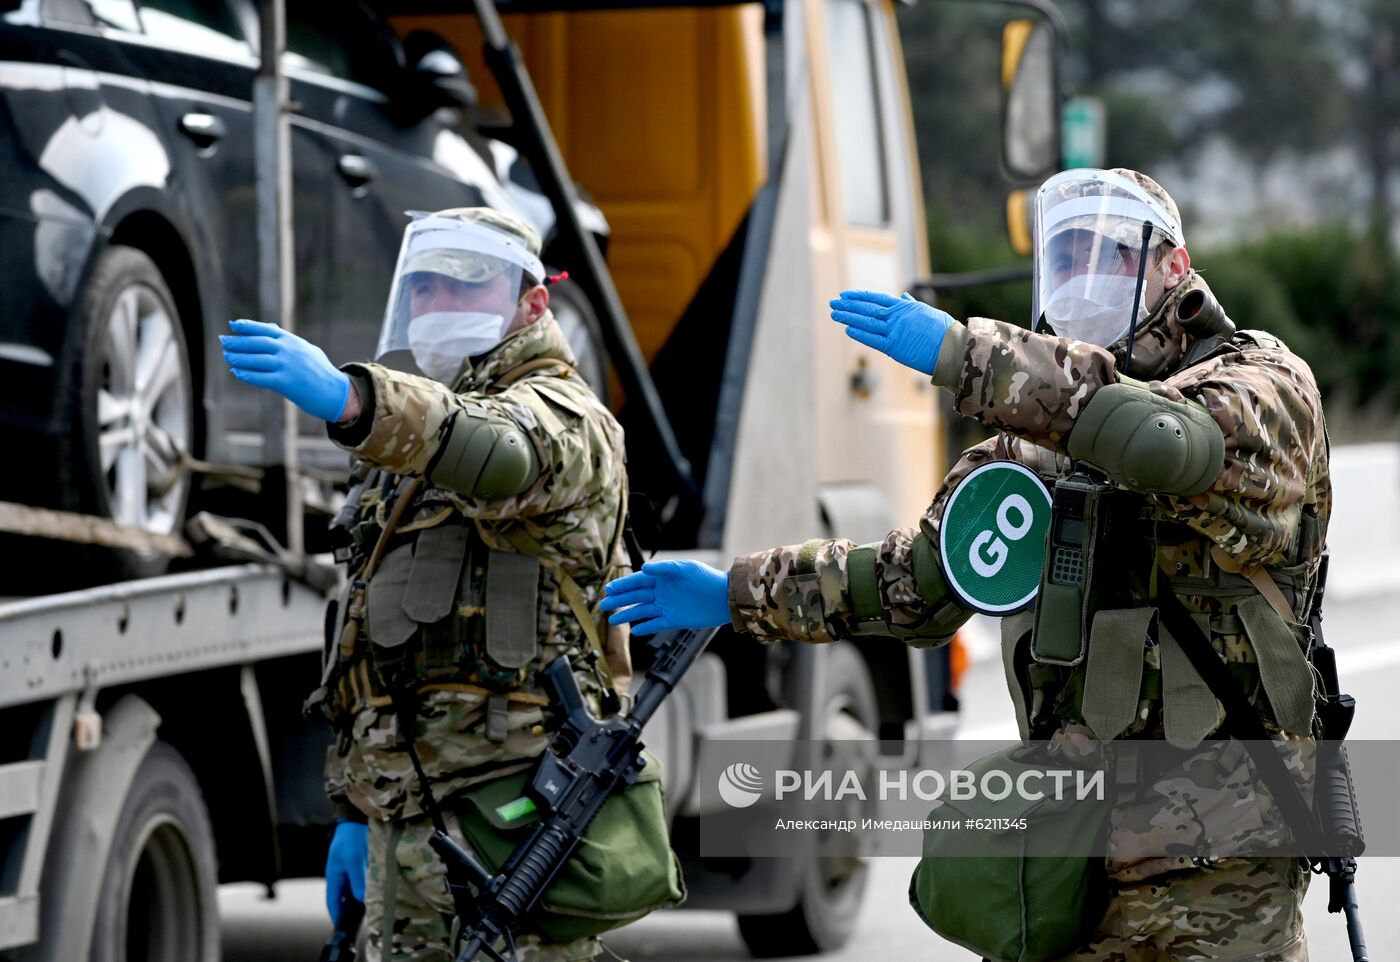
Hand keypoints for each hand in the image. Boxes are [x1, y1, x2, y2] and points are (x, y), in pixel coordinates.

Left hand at [220, 319, 351, 422]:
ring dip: (239, 358)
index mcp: (293, 341)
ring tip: (226, 357)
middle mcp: (289, 351)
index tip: (233, 324)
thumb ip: (288, 340)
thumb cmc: (321, 372)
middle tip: (223, 341)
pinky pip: (262, 377)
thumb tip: (272, 327)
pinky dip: (248, 375)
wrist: (336, 393)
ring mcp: (288, 366)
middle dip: (238, 342)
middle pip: (258, 343)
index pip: (266, 329)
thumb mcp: (307, 350)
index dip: (248, 326)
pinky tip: (237, 373)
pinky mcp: (287, 383)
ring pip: (257, 359)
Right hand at [324, 819, 367, 924]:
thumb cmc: (351, 838)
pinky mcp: (362, 866)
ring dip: (363, 899)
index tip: (343, 927)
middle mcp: (342, 876)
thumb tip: (362, 899)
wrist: (357, 820)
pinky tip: (380, 893)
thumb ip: (357, 879)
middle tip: (362, 921)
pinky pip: (364, 882)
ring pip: (356, 891)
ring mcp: (351, 871)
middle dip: (351, 910)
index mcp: (334, 876)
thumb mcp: (353, 859)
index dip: (337, 915)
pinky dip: (370, 889)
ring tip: (374, 910)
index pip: (332, 901)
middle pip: (345, 898)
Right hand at [599, 560, 730, 635]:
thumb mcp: (686, 569)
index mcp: (663, 577)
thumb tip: (644, 568)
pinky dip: (645, 627)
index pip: (638, 581)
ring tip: (612, 620)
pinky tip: (634, 631)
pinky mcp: (674, 619)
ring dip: (627, 615)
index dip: (623, 585)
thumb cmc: (707, 579)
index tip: (609, 589)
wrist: (724, 597)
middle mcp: (662, 591)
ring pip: (642, 611)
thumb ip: (665, 569)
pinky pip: (655, 624)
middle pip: (636, 596)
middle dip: (619, 600)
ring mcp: (667, 606)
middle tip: (603, 605)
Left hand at [829, 290, 952, 375]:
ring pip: (867, 322)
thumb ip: (912, 306)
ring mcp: (895, 331)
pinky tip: (847, 329)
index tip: (845, 295)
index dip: (859, 296)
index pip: (876, 298)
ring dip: (848, 317)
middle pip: (867, 309)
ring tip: (834, 313)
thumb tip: (903, 297)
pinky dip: (860, 334)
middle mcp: (897, 317)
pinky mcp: (895, 347)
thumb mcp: (927, 313)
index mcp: (904, 307)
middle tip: (833, 303)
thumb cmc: (944, 332)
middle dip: (848, 305)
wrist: (953, 347)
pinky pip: (873, 339)